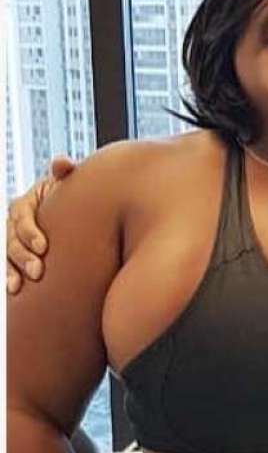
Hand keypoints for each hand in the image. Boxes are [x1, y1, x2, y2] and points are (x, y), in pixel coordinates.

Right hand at [6, 156, 75, 293]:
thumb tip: (61, 163)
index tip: (43, 247)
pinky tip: (13, 290)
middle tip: (38, 271)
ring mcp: (14, 241)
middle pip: (12, 239)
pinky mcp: (18, 257)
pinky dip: (9, 277)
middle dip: (22, 256)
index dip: (30, 232)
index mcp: (26, 204)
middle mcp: (15, 223)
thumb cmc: (73, 199)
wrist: (75, 218)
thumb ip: (65, 174)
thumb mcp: (68, 186)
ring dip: (12, 270)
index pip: (21, 217)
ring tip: (19, 285)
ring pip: (6, 255)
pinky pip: (9, 267)